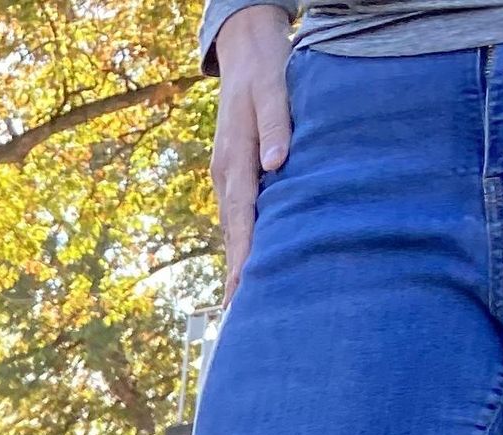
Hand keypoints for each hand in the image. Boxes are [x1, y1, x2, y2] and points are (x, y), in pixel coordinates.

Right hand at [212, 5, 291, 302]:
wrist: (246, 52)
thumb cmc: (265, 70)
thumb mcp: (272, 90)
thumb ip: (275, 125)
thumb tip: (276, 163)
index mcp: (234, 162)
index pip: (240, 220)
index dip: (242, 258)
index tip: (241, 292)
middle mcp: (226, 176)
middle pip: (233, 234)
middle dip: (237, 273)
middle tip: (240, 314)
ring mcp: (229, 177)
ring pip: (236, 227)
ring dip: (240, 260)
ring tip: (245, 298)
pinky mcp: (237, 173)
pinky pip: (242, 214)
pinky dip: (246, 239)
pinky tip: (254, 257)